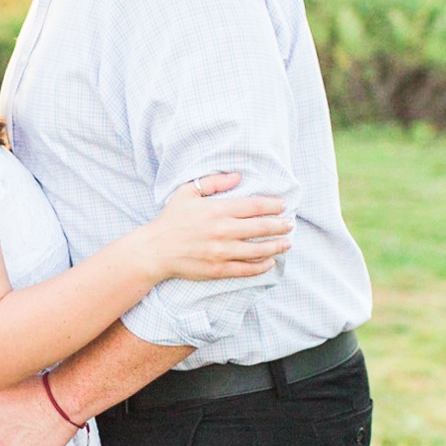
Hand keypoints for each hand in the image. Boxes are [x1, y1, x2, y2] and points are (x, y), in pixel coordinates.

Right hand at [142, 173, 291, 281]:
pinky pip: (246, 269)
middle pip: (261, 228)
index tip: (282, 205)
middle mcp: (222, 231)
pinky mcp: (218, 269)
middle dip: (280, 226)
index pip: (254, 206)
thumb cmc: (171, 219)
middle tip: (290, 224)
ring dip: (276, 246)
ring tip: (287, 243)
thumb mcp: (188, 192)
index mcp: (216, 210)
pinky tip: (270, 261)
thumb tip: (238, 175)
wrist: (155, 250)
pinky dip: (261, 266)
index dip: (273, 205)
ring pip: (258, 250)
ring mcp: (221, 252)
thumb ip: (214, 182)